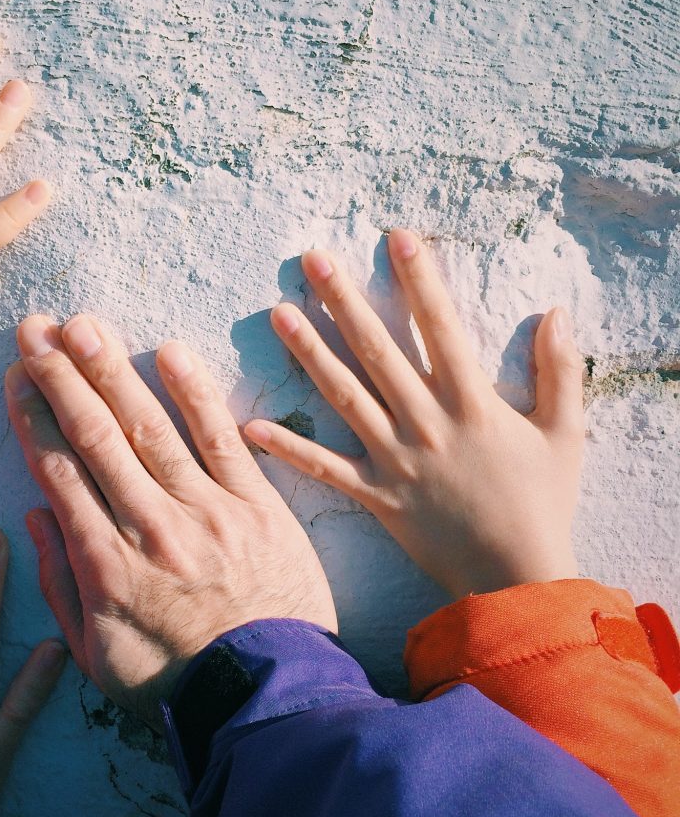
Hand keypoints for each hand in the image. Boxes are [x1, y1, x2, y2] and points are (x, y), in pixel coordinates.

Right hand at [5, 315, 337, 726]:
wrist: (265, 696)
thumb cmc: (174, 680)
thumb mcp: (94, 653)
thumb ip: (61, 583)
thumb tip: (34, 516)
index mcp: (103, 562)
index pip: (58, 470)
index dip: (33, 416)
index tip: (16, 376)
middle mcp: (147, 524)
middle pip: (95, 436)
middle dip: (61, 377)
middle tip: (36, 329)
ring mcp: (204, 509)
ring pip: (149, 427)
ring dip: (113, 371)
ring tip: (85, 326)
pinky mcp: (255, 503)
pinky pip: (221, 439)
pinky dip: (196, 394)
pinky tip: (170, 352)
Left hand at [244, 229, 584, 598]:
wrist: (518, 578)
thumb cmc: (544, 503)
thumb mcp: (566, 434)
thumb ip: (561, 371)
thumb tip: (557, 312)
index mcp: (473, 403)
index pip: (441, 328)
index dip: (420, 280)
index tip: (396, 238)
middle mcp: (427, 423)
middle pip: (378, 351)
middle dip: (344, 301)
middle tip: (313, 260)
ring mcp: (395, 458)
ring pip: (345, 396)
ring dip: (309, 353)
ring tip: (278, 313)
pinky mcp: (376, 494)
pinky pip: (326, 469)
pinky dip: (289, 450)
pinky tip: (250, 426)